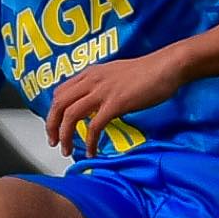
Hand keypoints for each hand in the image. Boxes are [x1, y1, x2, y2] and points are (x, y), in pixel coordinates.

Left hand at [44, 49, 186, 156]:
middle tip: (54, 142)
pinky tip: (92, 151)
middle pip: (59, 104)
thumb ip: (102, 85)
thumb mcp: (116, 73)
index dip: (53, 112)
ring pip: (70, 115)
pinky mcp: (115, 104)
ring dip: (65, 136)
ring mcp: (102, 92)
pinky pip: (94, 126)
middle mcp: (91, 80)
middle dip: (52, 126)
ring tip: (67, 150)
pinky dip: (90, 141)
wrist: (166, 66)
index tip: (55, 126)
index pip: (60, 92)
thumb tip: (97, 102)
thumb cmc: (148, 71)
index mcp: (90, 73)